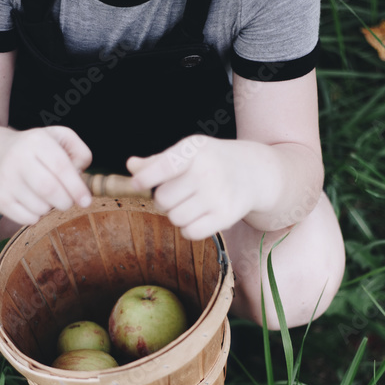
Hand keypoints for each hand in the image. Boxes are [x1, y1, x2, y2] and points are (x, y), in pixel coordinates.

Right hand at [0, 126, 92, 224]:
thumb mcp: (59, 138)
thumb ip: (79, 152)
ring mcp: (6, 179)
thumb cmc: (35, 149)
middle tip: (68, 201)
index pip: (61, 167)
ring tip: (46, 196)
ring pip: (39, 208)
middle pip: (49, 190)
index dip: (77, 188)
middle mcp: (18, 158)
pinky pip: (27, 219)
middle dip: (66, 201)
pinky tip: (33, 203)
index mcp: (37, 141)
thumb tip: (80, 176)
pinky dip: (37, 217)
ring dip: (50, 208)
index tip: (86, 201)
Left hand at [126, 135, 273, 239]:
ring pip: (174, 218)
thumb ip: (158, 161)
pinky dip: (188, 229)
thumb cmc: (211, 161)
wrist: (253, 172)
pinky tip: (198, 216)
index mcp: (194, 151)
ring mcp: (217, 195)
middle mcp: (207, 172)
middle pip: (162, 199)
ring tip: (190, 203)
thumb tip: (132, 166)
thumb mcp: (188, 152)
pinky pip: (190, 233)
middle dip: (164, 200)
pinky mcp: (226, 216)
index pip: (164, 166)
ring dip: (176, 215)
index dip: (146, 178)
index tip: (136, 184)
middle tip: (178, 193)